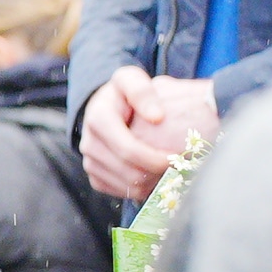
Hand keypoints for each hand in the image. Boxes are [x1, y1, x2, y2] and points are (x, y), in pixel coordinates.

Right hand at [80, 67, 216, 200]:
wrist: (103, 106)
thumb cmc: (123, 93)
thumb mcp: (131, 79)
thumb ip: (143, 92)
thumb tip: (157, 117)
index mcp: (98, 119)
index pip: (128, 149)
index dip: (155, 159)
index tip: (179, 157)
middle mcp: (89, 143)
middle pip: (129, 172)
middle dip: (158, 174)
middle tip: (181, 169)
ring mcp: (90, 162)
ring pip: (127, 187)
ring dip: (153, 184)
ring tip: (173, 173)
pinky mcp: (95, 176)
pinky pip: (120, 192)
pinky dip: (141, 190)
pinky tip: (157, 178)